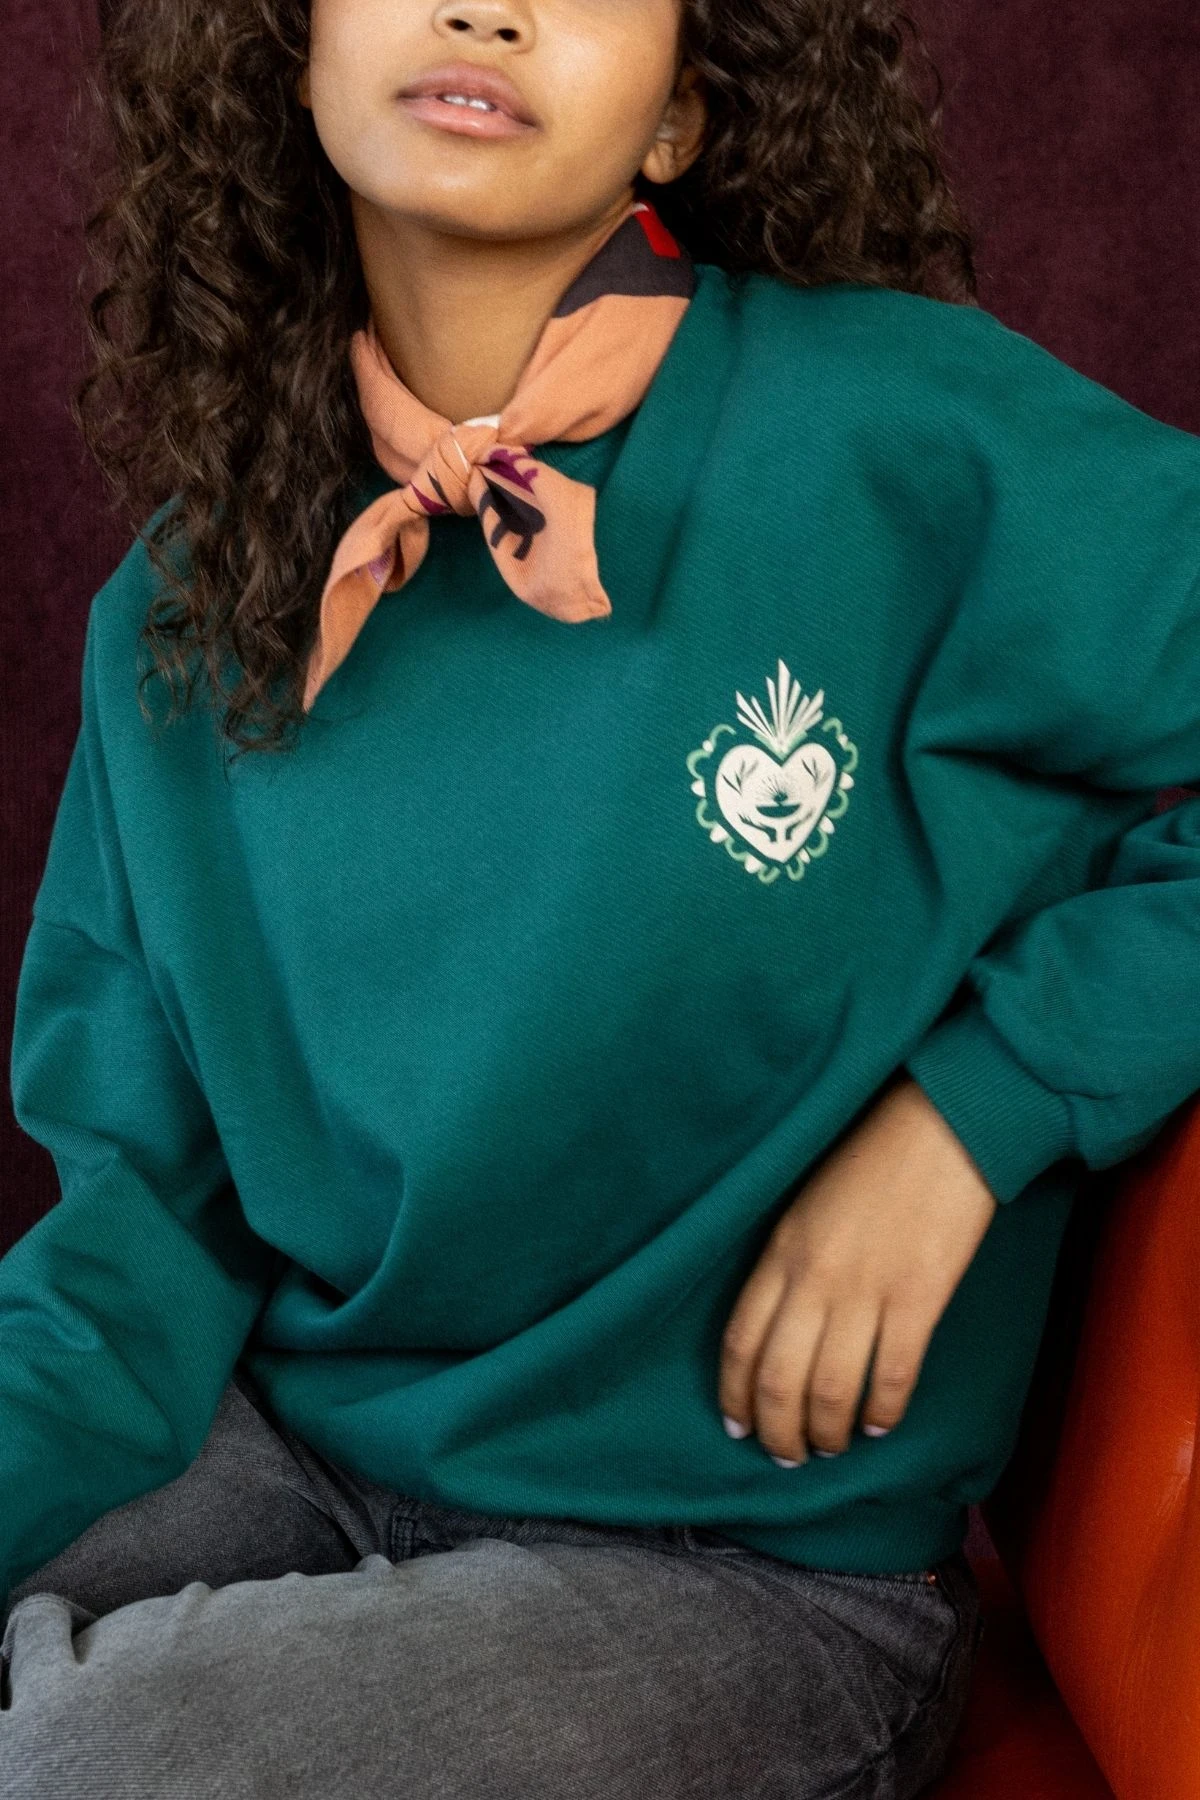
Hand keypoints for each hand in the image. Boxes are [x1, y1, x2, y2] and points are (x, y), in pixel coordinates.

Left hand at [718, 1075, 998, 1463]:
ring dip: (827, 1432)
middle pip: (779, 1379)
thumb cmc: (873, 1158)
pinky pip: (892, 1376)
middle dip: (778, 1431)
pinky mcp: (919, 1299)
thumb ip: (790, 1263)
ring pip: (831, 1390)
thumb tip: (783, 1327)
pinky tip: (881, 1425)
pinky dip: (883, 1412)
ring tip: (831, 1447)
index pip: (740, 1341)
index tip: (737, 1425)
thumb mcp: (807, 1206)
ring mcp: (866, 1291)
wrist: (941, 1125)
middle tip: (786, 1456)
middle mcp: (814, 1278)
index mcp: (780, 1251)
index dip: (735, 1394)